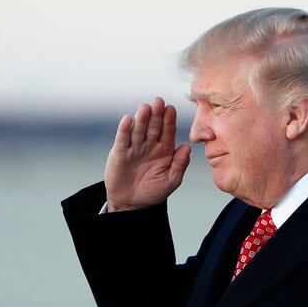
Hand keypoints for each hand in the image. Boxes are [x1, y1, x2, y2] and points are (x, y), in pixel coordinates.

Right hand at [103, 96, 191, 210]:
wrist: (132, 204)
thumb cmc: (153, 192)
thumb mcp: (171, 180)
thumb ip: (180, 164)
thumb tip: (187, 147)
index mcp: (164, 149)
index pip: (168, 131)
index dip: (169, 120)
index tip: (171, 109)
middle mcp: (150, 145)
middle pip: (153, 126)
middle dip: (156, 114)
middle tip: (158, 102)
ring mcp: (135, 147)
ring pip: (138, 130)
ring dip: (141, 119)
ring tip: (145, 108)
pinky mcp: (120, 152)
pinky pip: (123, 139)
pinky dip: (125, 129)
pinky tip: (128, 120)